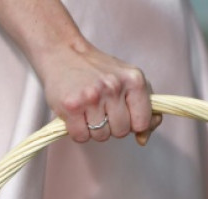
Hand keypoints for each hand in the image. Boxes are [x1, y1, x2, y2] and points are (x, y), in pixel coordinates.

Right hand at [0, 0, 160, 145]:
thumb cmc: (97, 70)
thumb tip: (146, 137)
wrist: (61, 52)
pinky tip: (73, 115)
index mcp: (133, 80)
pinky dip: (76, 132)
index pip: (145, 121)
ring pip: (101, 137)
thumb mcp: (127, 82)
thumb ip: (144, 108)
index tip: (124, 115)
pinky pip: (81, 138)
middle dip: (110, 127)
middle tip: (99, 109)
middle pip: (121, 132)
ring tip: (86, 110)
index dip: (134, 124)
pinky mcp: (69, 106)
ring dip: (93, 130)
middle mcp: (114, 87)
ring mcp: (91, 96)